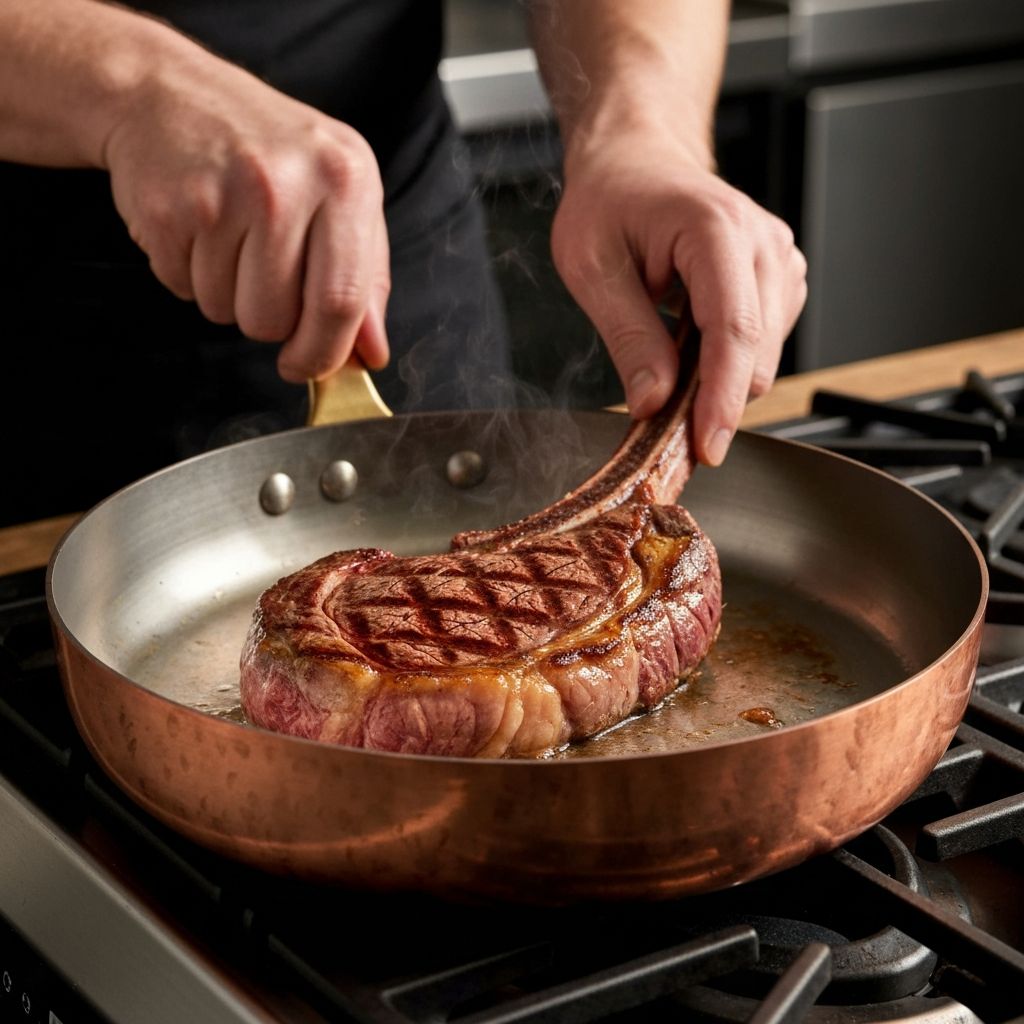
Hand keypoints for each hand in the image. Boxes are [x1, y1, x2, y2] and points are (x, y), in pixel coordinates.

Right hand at [102, 48, 389, 381]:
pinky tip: (198, 230)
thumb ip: (366, 277)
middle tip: (263, 278)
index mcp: (346, 179)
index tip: (308, 368)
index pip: (343, 300)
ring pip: (228, 312)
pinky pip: (184, 290)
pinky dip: (190, 276)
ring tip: (229, 239)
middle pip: (277, 319)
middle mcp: (287, 183)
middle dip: (269, 325)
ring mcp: (224, 194)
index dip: (324, 352)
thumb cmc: (268, 152)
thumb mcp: (340, 195)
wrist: (168, 95)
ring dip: (227, 297)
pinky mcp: (170, 209)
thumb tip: (372, 353)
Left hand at [551, 135, 806, 465]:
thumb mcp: (591, 267)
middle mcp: (762, 241)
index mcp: (715, 228)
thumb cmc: (609, 200)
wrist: (636, 161)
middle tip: (661, 421)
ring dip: (719, 380)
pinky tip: (691, 342)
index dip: (721, 399)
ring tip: (667, 357)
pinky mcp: (780, 277)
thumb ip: (627, 335)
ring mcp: (778, 258)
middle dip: (714, 400)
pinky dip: (728, 362)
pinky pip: (764, 344)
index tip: (707, 447)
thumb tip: (654, 401)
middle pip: (758, 354)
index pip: (733, 330)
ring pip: (765, 357)